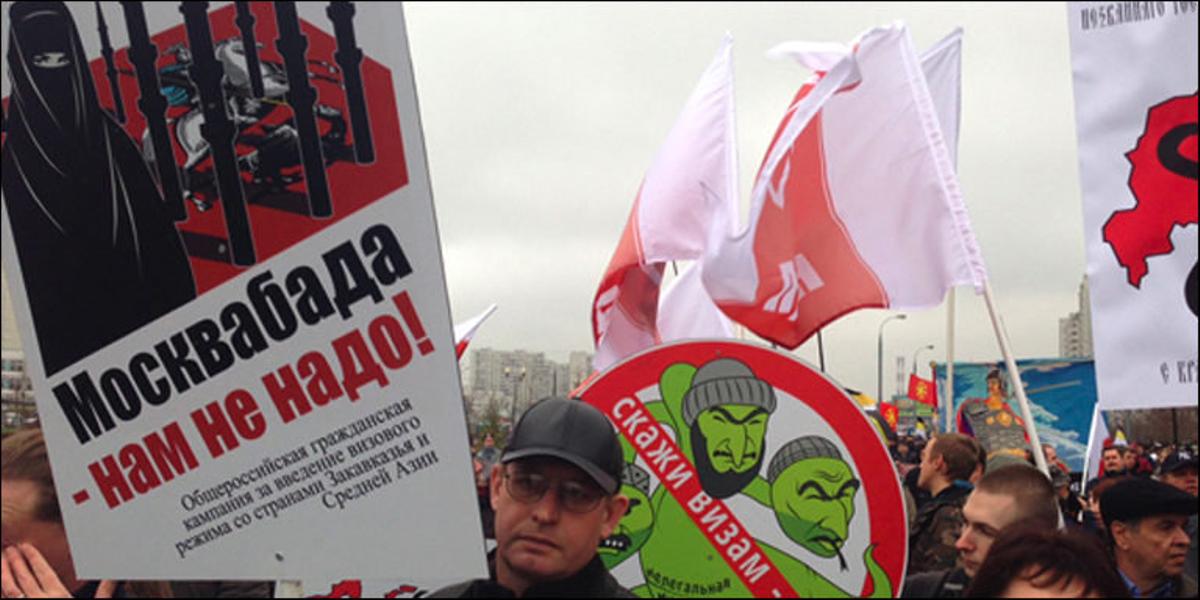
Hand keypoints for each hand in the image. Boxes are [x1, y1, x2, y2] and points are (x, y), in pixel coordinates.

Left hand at [1, 544, 116, 597]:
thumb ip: (104, 590)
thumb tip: (115, 575)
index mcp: (58, 596)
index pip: (43, 571)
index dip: (33, 557)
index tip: (25, 546)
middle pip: (24, 577)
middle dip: (16, 561)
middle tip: (10, 548)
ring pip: (9, 588)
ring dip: (4, 572)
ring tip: (1, 558)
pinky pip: (6, 599)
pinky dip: (1, 590)